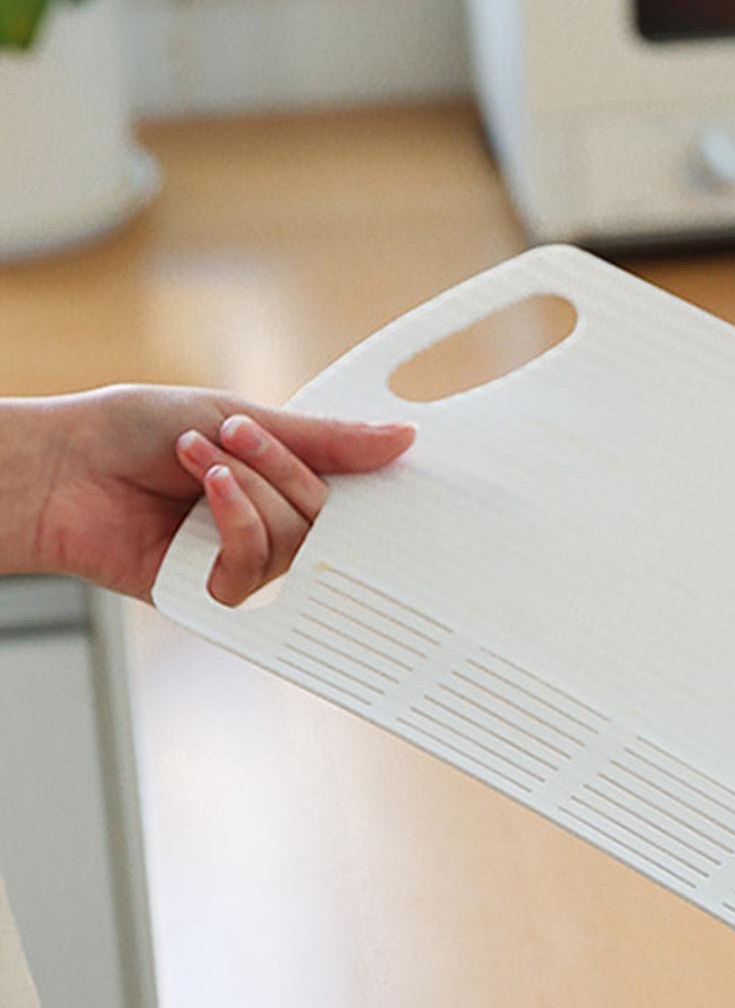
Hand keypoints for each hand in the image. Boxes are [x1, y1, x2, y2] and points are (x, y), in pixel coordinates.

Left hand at [20, 385, 412, 603]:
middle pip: (326, 517)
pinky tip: (199, 501)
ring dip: (247, 492)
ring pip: (294, 542)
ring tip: (197, 461)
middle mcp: (268, 523)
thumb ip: (324, 439)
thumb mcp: (242, 416)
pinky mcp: (214, 592)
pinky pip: (257, 569)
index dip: (363, 480)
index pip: (347, 491)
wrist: (61, 467)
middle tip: (235, 436)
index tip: (376, 462)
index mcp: (280, 480)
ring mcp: (242, 559)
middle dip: (281, 468)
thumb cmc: (130, 433)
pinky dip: (234, 526)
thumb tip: (399, 438)